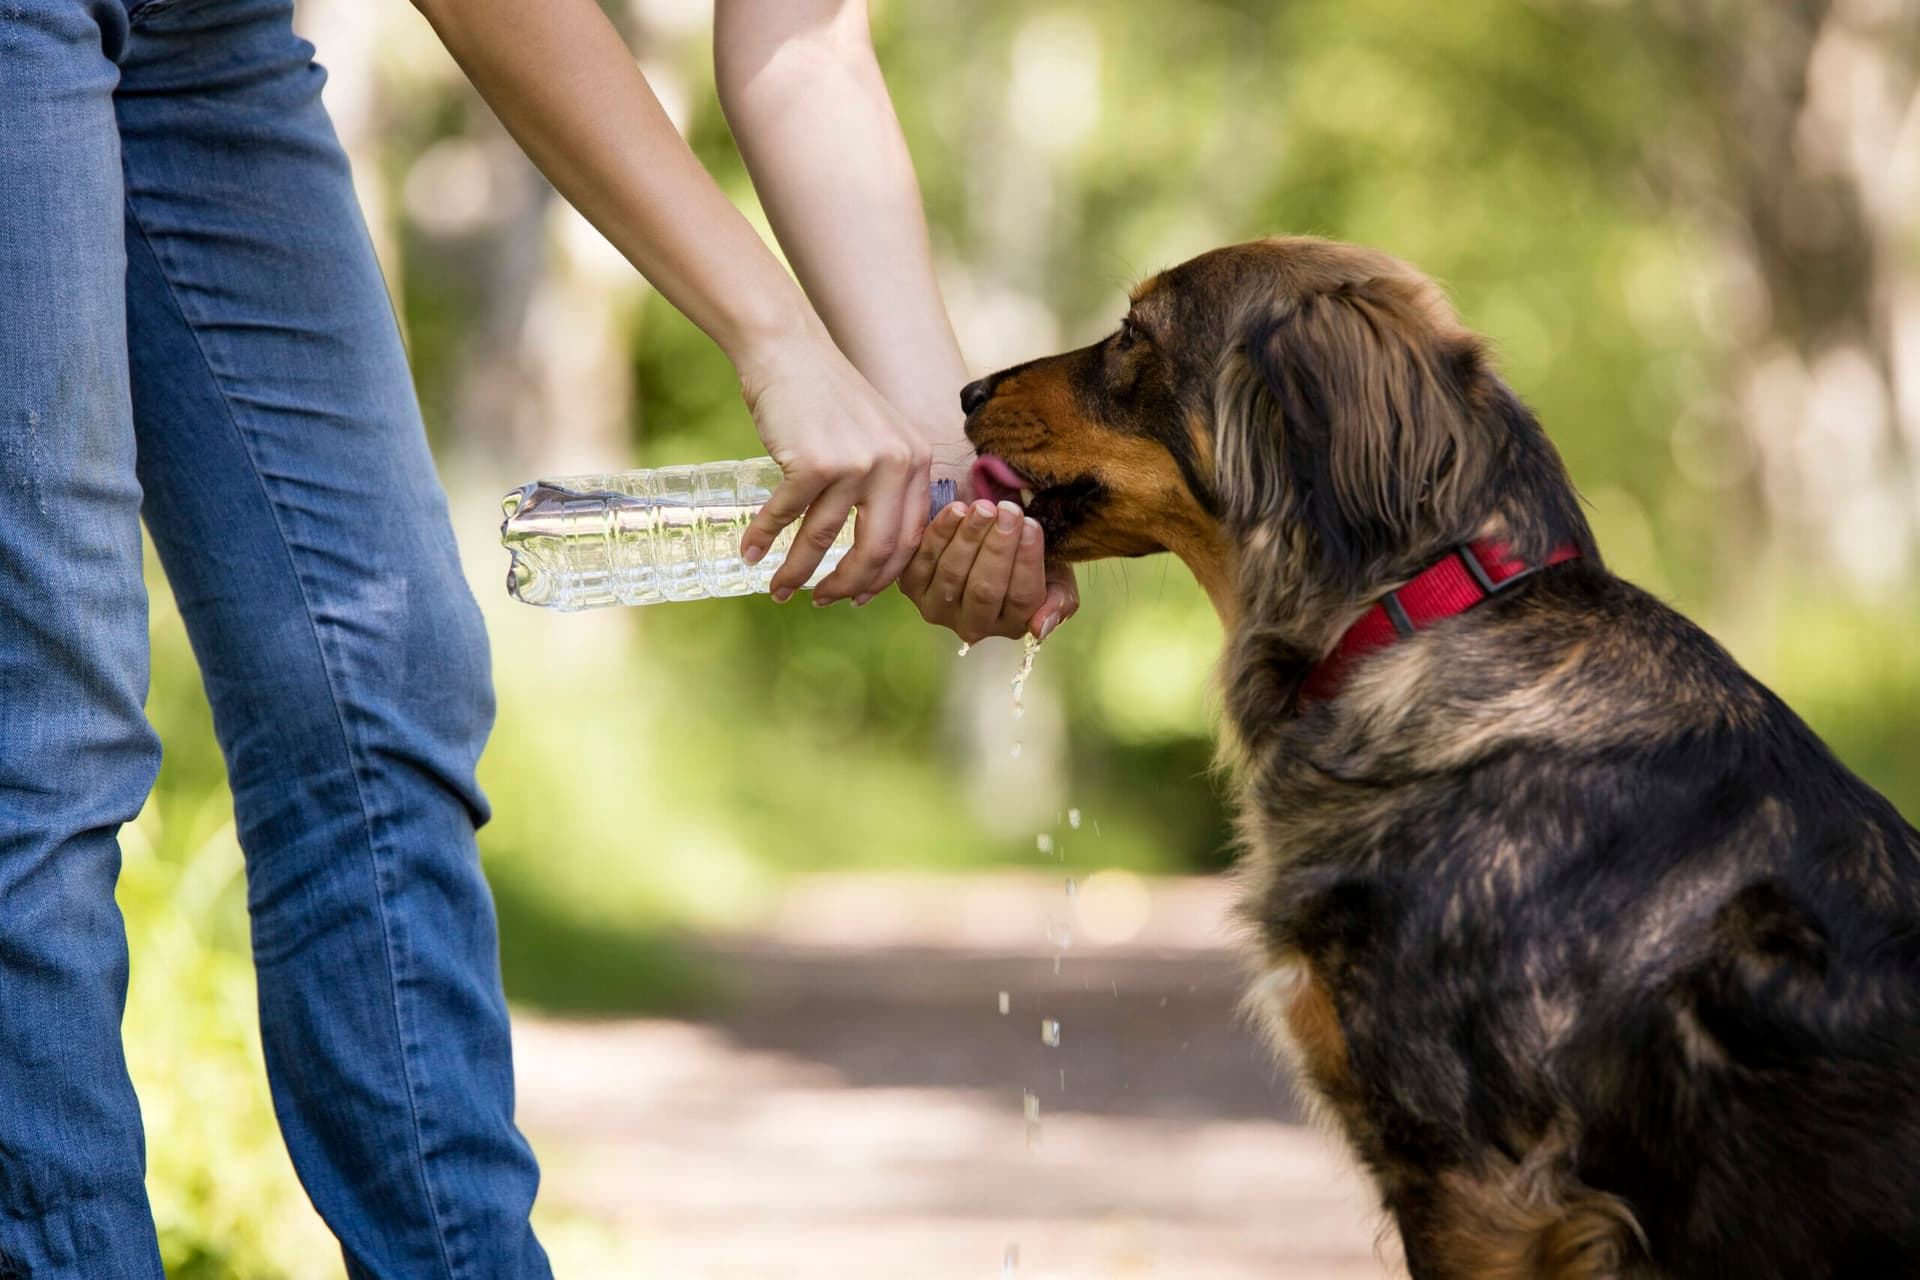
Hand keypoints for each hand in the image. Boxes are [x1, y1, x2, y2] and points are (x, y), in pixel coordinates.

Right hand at [736, 329, 931, 605]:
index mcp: (916, 460)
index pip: (910, 538)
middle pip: (876, 550)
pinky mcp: (813, 462)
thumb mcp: (876, 436)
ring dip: (797, 571)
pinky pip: (786, 515)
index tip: (860, 595)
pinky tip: (750, 552)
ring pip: (824, 538)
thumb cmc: (826, 397)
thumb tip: (872, 551)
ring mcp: (855, 463)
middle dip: (846, 586)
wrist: (788, 350)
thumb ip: (885, 483)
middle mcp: (894, 464)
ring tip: (779, 589)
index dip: (884, 576)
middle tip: (823, 602)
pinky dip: (763, 537)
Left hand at [898, 499, 1080, 642]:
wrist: (988, 533)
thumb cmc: (1024, 554)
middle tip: (1009, 511)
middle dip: (998, 548)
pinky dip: (940, 533)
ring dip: (970, 537)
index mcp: (1012, 624)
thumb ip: (1059, 601)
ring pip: (953, 574)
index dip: (1027, 561)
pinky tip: (957, 510)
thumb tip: (1040, 628)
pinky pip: (923, 560)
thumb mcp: (1055, 576)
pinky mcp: (910, 585)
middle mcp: (972, 626)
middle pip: (985, 590)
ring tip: (984, 507)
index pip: (1021, 598)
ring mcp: (937, 608)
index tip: (1032, 525)